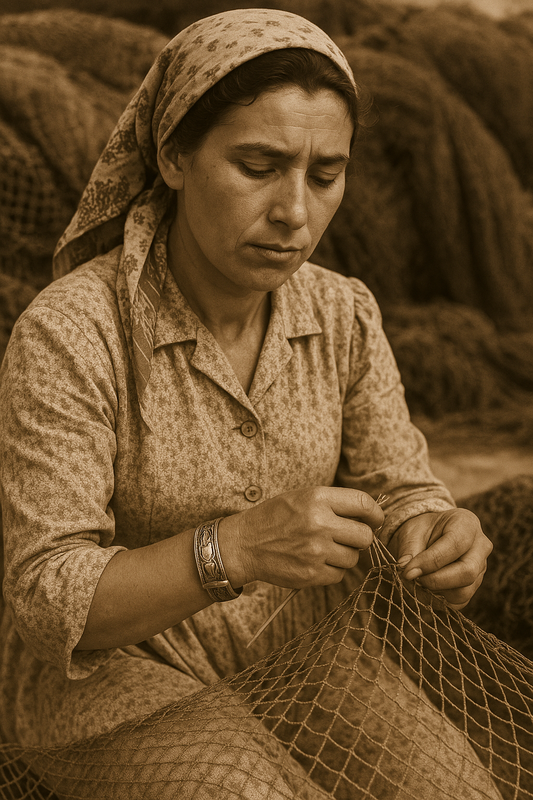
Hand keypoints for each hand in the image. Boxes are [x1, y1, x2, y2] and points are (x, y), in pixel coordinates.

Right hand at [219, 486, 384, 589]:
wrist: (244, 544)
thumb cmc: (275, 517)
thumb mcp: (302, 497)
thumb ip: (334, 503)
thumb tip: (369, 516)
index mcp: (317, 498)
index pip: (364, 504)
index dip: (376, 514)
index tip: (375, 520)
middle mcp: (319, 523)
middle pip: (365, 536)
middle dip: (360, 538)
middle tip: (347, 538)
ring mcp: (315, 550)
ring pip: (353, 558)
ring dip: (345, 555)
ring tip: (324, 549)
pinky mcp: (311, 573)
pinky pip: (339, 575)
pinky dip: (332, 570)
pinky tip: (315, 561)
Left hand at [389, 508, 491, 608]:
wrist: (429, 536)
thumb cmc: (422, 531)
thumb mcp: (412, 532)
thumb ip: (409, 550)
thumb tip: (405, 570)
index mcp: (467, 523)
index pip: (455, 545)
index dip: (430, 561)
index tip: (407, 571)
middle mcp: (480, 546)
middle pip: (467, 572)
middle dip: (435, 580)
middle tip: (412, 578)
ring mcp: (481, 568)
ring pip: (464, 591)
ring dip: (436, 591)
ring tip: (418, 580)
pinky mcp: (474, 586)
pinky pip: (460, 601)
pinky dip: (440, 599)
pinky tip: (427, 587)